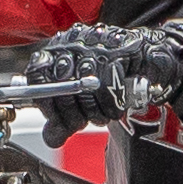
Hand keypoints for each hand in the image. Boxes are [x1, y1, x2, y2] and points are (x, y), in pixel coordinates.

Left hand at [24, 24, 153, 133]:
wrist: (144, 58)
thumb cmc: (108, 77)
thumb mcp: (82, 100)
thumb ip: (65, 119)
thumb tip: (52, 140)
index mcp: (56, 52)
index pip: (37, 73)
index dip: (46, 101)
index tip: (58, 119)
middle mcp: (71, 43)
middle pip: (61, 82)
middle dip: (72, 112)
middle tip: (83, 123)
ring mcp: (94, 43)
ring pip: (85, 83)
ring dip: (94, 109)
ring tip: (101, 118)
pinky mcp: (118, 48)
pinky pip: (109, 82)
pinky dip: (111, 103)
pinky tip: (114, 109)